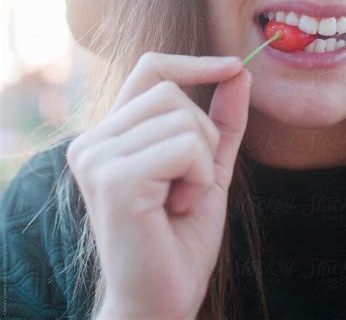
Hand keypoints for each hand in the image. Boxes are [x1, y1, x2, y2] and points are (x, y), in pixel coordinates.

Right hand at [66, 53, 250, 319]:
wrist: (160, 301)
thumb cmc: (180, 238)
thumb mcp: (208, 167)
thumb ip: (221, 120)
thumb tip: (239, 70)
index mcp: (109, 135)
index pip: (150, 69)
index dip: (193, 62)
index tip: (233, 65)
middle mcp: (92, 140)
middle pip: (171, 91)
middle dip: (202, 135)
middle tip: (188, 185)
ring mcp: (97, 156)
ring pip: (182, 118)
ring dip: (202, 163)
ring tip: (180, 201)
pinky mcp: (113, 178)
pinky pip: (185, 146)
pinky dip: (200, 178)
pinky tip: (178, 209)